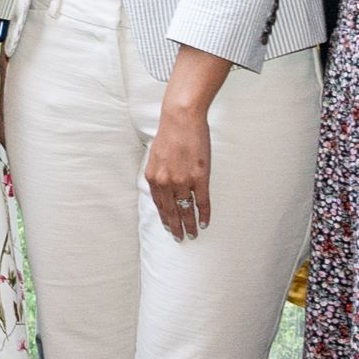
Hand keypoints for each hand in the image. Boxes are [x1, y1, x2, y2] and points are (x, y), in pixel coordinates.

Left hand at [143, 100, 215, 241]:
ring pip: (186, 210)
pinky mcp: (200, 177)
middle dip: (175, 227)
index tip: (168, 228)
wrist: (181, 119)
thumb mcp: (156, 156)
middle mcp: (166, 182)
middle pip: (171, 211)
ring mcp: (183, 181)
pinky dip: (203, 214)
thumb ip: (158, 173)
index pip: (159, 204)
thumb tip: (162, 186)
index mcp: (153, 177)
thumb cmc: (170, 134)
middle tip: (180, 239)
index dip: (164, 218)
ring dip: (189, 225)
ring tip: (192, 235)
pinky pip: (202, 202)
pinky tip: (204, 223)